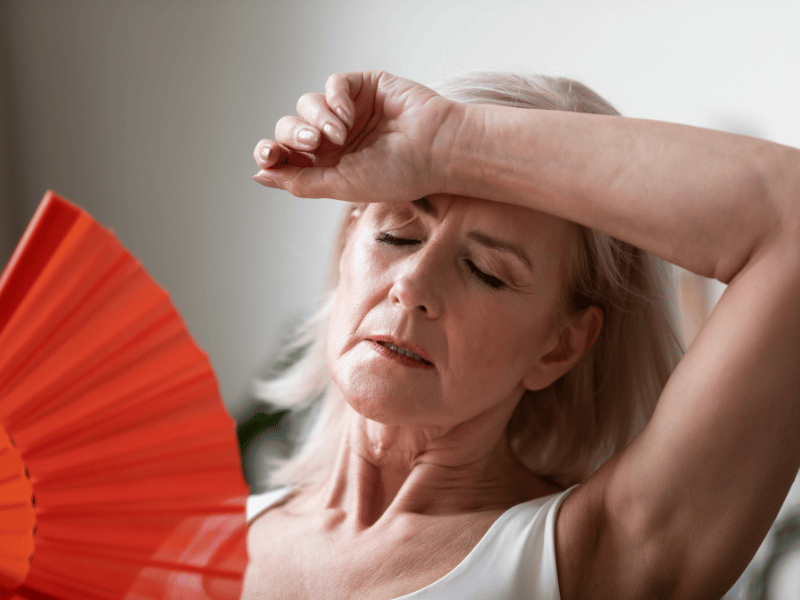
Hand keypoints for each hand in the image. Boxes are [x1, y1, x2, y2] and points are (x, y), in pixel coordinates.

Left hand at [252, 71, 457, 201]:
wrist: (435, 150)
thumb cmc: (398, 174)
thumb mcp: (341, 186)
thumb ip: (299, 181)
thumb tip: (259, 175)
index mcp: (329, 165)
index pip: (287, 154)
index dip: (271, 152)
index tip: (268, 156)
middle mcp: (335, 138)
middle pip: (291, 128)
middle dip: (294, 135)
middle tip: (313, 143)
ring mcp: (349, 111)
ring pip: (307, 104)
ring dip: (317, 118)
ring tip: (340, 133)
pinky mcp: (363, 87)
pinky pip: (332, 85)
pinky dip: (334, 98)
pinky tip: (348, 115)